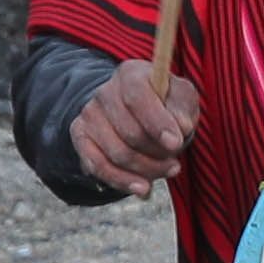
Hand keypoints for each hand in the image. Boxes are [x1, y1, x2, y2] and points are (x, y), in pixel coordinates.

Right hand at [72, 66, 198, 196]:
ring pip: (117, 154)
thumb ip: (183, 107)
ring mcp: (89, 115)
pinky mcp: (80, 137)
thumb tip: (180, 127)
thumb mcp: (182, 98)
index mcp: (130, 74)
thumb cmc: (166, 103)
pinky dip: (122, 181)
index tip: (176, 143)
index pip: (137, 97)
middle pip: (129, 132)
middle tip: (176, 163)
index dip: (157, 122)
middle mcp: (104, 92)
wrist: (137, 112)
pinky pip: (98, 166)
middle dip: (157, 154)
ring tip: (168, 170)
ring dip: (147, 170)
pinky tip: (143, 188)